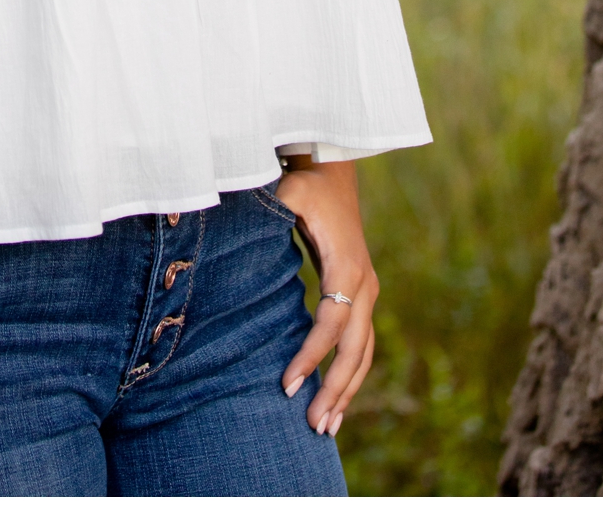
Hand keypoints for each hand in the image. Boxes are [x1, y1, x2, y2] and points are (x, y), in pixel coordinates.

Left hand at [275, 162, 377, 437]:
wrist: (335, 174)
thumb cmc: (306, 185)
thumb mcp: (288, 192)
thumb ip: (270, 208)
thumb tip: (234, 220)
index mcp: (347, 264)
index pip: (332, 320)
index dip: (311, 354)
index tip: (286, 385)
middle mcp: (364, 283)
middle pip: (355, 347)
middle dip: (335, 388)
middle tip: (312, 426)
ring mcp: (367, 292)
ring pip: (364, 351)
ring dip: (347, 390)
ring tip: (325, 427)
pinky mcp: (362, 297)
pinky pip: (361, 344)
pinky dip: (350, 375)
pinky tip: (334, 402)